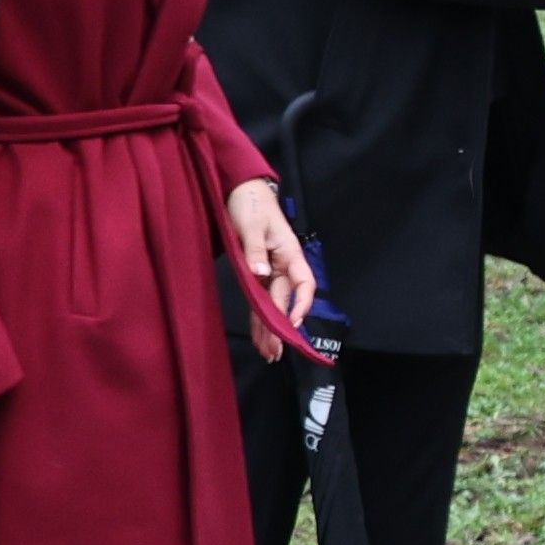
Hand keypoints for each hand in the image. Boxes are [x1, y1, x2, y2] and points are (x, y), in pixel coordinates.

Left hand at [225, 177, 315, 360]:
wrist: (241, 192)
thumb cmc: (251, 204)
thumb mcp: (252, 224)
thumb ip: (255, 250)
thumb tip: (260, 273)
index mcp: (288, 253)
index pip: (303, 283)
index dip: (302, 303)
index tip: (295, 321)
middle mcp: (281, 265)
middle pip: (285, 300)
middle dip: (281, 326)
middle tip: (277, 351)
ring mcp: (269, 270)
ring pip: (271, 304)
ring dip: (270, 328)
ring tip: (269, 353)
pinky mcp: (255, 272)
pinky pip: (258, 298)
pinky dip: (258, 317)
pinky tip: (259, 334)